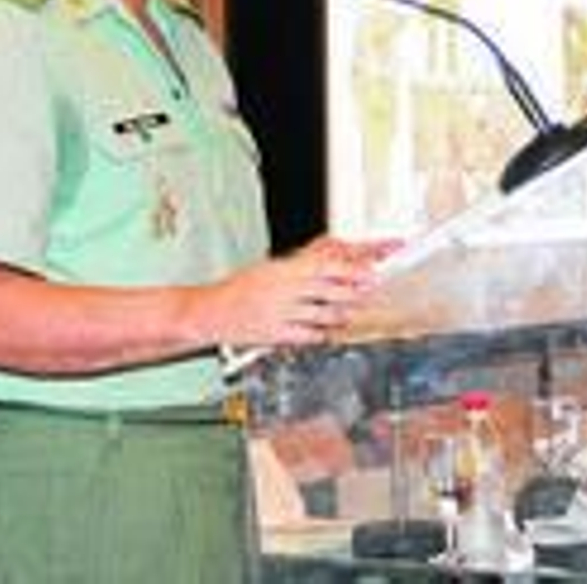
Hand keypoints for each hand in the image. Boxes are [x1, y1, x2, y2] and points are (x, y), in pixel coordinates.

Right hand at [192, 235, 381, 348]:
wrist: (211, 313)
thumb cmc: (241, 289)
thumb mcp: (271, 267)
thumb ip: (303, 261)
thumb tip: (334, 251)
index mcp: (284, 269)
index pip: (328, 263)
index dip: (356, 265)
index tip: (374, 267)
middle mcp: (285, 289)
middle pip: (333, 289)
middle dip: (356, 291)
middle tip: (368, 290)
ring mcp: (283, 313)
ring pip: (327, 314)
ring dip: (343, 314)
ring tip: (348, 312)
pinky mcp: (279, 335)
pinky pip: (312, 335)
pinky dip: (323, 332)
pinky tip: (326, 330)